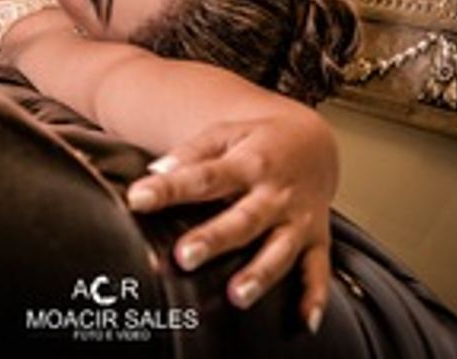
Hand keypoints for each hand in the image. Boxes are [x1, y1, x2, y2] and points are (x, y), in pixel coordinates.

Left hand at [125, 109, 337, 333]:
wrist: (314, 143)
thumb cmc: (260, 142)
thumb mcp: (225, 134)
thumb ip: (191, 154)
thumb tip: (155, 172)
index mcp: (248, 163)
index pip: (204, 176)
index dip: (170, 188)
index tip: (138, 198)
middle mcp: (275, 193)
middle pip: (243, 219)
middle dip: (215, 239)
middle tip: (185, 256)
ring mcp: (298, 219)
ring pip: (280, 249)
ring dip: (260, 273)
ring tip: (238, 295)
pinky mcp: (316, 240)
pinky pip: (317, 271)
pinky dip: (314, 296)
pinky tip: (307, 321)